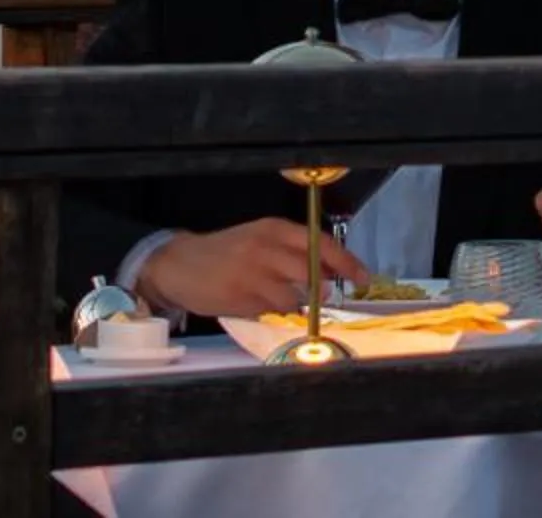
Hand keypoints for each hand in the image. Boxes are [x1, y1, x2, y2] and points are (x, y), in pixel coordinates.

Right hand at [135, 218, 367, 318]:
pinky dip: (272, 312)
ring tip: (283, 300)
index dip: (346, 262)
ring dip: (297, 305)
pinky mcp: (239, 297)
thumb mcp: (260, 240)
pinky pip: (270, 310)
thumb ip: (292, 252)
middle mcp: (265, 248)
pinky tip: (259, 305)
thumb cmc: (226, 252)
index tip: (362, 277)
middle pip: (311, 272)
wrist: (179, 263)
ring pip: (293, 297)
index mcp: (274, 229)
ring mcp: (252, 274)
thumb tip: (330, 274)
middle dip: (323, 289)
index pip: (320, 244)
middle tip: (325, 297)